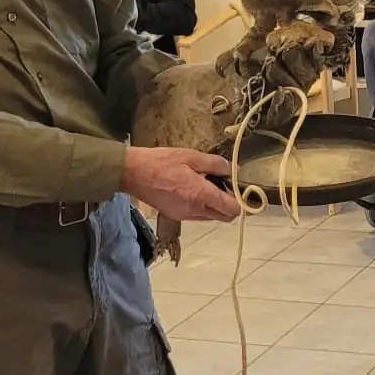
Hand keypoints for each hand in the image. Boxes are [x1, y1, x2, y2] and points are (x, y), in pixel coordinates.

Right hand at [119, 147, 241, 222]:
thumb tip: (231, 170)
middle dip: (230, 206)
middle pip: (224, 217)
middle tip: (226, 188)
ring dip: (215, 206)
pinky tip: (194, 191)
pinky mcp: (175, 215)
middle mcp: (195, 210)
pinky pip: (197, 215)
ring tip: (207, 186)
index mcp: (201, 195)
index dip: (241, 202)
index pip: (231, 210)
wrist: (133, 173)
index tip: (241, 191)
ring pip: (211, 217)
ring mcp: (184, 215)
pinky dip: (202, 207)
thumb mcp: (191, 156)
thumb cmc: (162, 162)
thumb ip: (215, 164)